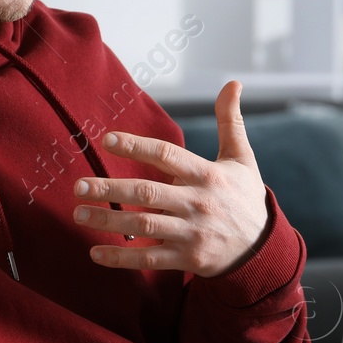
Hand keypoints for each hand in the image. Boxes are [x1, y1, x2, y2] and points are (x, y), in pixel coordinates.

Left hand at [72, 80, 268, 276]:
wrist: (264, 248)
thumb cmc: (245, 197)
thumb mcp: (242, 158)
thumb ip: (230, 121)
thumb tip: (233, 83)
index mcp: (208, 175)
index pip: (168, 155)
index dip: (137, 146)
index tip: (107, 139)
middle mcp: (198, 203)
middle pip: (148, 193)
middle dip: (110, 188)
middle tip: (78, 185)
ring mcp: (192, 234)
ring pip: (144, 226)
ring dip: (109, 220)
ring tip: (79, 213)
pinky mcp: (188, 259)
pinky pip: (150, 259)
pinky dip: (122, 258)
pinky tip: (96, 252)